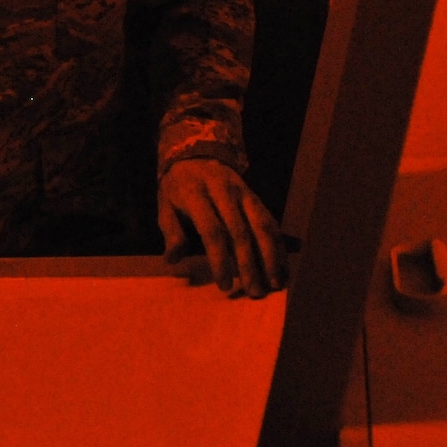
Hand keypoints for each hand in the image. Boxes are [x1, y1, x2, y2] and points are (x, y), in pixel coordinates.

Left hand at [158, 159, 286, 297]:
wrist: (195, 154)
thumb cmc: (178, 188)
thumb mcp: (164, 206)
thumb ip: (171, 232)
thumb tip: (173, 259)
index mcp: (197, 194)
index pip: (212, 231)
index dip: (220, 260)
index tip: (225, 285)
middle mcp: (224, 191)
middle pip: (241, 231)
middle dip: (249, 264)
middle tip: (255, 292)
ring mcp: (243, 192)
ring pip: (262, 225)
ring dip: (271, 256)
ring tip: (275, 283)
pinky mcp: (255, 196)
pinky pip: (270, 221)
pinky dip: (278, 245)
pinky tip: (282, 266)